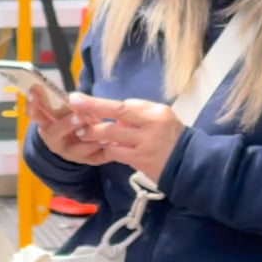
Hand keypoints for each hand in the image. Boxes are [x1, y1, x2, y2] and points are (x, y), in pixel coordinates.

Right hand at [27, 90, 108, 166]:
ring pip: (79, 149)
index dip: (32, 103)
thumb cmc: (69, 119)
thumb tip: (75, 97)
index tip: (35, 89)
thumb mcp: (65, 109)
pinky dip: (107, 150)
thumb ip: (68, 102)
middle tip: (80, 116)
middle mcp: (54, 140)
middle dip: (67, 124)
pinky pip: (97, 157)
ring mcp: (69, 153)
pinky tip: (116, 142)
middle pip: (56, 132)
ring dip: (92, 140)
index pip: (33, 113)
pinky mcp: (87, 160)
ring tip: (105, 132)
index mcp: (45, 123)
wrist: (75, 144)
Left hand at [69, 94, 185, 182]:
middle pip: (117, 115)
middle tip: (73, 109)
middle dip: (93, 111)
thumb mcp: (162, 117)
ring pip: (112, 136)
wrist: (188, 162)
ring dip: (94, 134)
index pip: (124, 105)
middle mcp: (150, 125)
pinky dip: (107, 150)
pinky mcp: (140, 160)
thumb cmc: (172, 136)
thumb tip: (115, 113)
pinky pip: (117, 153)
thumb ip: (139, 113)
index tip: (78, 98)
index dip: (99, 103)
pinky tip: (100, 148)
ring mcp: (144, 144)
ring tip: (83, 134)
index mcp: (156, 112)